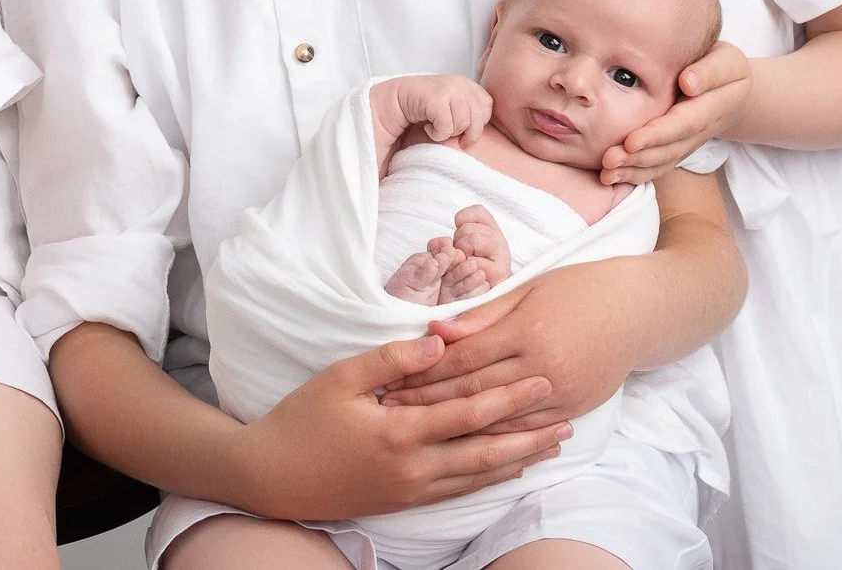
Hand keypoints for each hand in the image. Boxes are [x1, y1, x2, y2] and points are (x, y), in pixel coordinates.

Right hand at [231, 333, 568, 519]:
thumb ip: (392, 357)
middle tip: (568, 418)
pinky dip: (490, 479)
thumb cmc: (302, 420)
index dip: (509, 398)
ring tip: (552, 444)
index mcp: (399, 431)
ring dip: (519, 459)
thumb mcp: (340, 377)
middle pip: (486, 451)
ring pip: (479, 476)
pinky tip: (508, 469)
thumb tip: (440, 341)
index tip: (543, 381)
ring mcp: (411, 490)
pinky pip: (459, 491)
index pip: (469, 413)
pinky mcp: (404, 502)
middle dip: (530, 434)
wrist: (273, 477)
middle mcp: (414, 467)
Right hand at [377, 75, 493, 154]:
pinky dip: (435, 133)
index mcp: (467, 84)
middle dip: (464, 132)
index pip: (488, 108)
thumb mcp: (452, 110)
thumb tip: (494, 134)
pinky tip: (425, 125)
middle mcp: (460, 82)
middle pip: (479, 119)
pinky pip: (447, 126)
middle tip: (444, 130)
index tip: (458, 129)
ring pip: (464, 124)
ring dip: (447, 132)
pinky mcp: (436, 96)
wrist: (392, 105)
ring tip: (433, 125)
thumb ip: (470, 113)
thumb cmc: (423, 112)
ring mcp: (449, 87)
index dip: (476, 124)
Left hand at [379, 260, 641, 427]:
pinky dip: (497, 439)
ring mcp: (562, 392)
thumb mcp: (529, 288)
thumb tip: (435, 330)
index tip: (393, 379)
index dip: (425, 371)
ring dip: (456, 427)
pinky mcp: (575, 408)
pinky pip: (529, 430)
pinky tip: (470, 444)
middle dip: (429, 402)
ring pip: (499, 418)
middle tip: (392, 411)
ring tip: (420, 431)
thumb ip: (482, 314)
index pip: (464, 357)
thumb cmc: (579, 289)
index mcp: (527, 329)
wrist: (639, 311)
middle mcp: (544, 365)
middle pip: (475, 390)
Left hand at [600, 40, 751, 184]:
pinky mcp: (677, 147)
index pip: (682, 124)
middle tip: (609, 160)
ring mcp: (688, 143)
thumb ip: (710, 72)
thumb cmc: (725, 68)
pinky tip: (612, 176)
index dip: (657, 135)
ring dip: (634, 170)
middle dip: (638, 157)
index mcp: (710, 108)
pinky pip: (659, 165)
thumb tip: (688, 82)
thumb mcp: (726, 62)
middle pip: (668, 149)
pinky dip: (636, 174)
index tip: (630, 141)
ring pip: (662, 162)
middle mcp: (699, 132)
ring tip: (606, 173)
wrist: (735, 89)